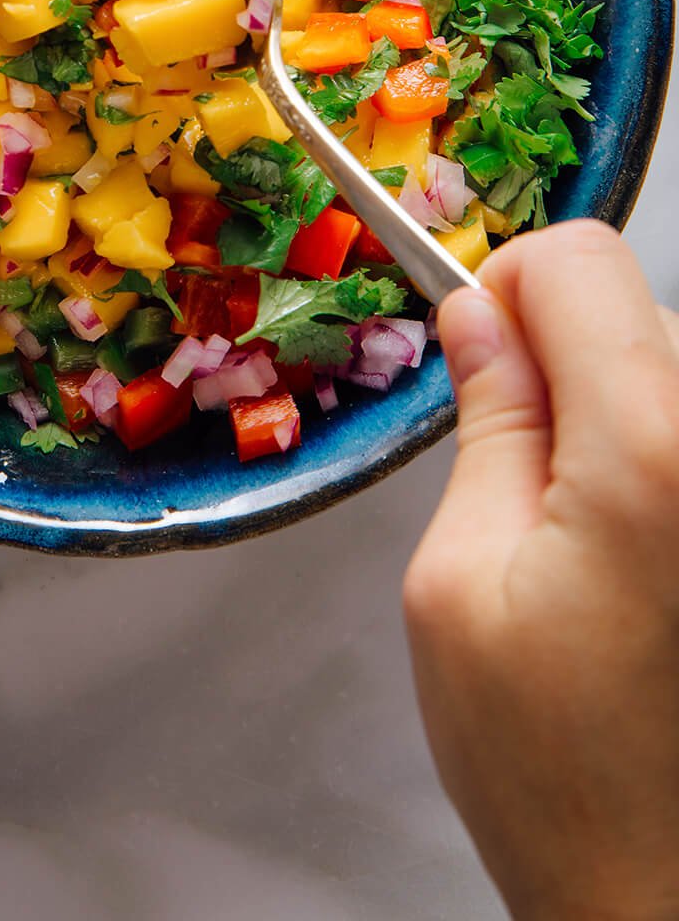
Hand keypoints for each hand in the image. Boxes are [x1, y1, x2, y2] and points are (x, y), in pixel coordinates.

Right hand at [404, 220, 678, 918]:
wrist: (666, 901)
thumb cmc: (558, 775)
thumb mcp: (461, 585)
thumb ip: (487, 426)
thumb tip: (480, 317)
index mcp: (651, 451)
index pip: (579, 260)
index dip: (506, 293)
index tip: (479, 363)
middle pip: (636, 310)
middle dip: (564, 363)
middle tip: (529, 485)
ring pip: (677, 370)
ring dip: (622, 419)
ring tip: (596, 545)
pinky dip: (662, 463)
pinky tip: (646, 561)